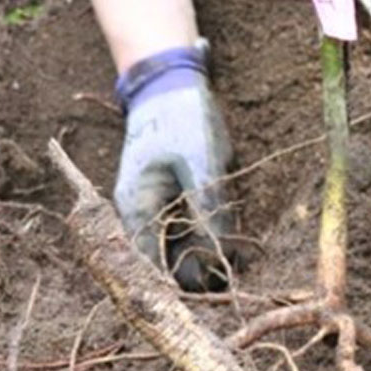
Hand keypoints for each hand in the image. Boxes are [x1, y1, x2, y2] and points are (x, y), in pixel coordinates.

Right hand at [113, 55, 235, 289]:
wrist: (170, 85)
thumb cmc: (184, 120)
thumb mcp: (204, 166)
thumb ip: (210, 215)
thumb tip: (219, 262)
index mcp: (136, 210)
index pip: (151, 270)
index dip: (183, 286)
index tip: (218, 286)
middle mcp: (135, 216)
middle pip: (164, 264)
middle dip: (198, 269)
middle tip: (235, 262)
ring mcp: (147, 209)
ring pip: (175, 249)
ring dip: (203, 251)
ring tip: (234, 245)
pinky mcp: (163, 201)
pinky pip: (181, 230)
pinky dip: (203, 232)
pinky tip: (224, 224)